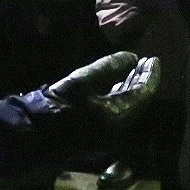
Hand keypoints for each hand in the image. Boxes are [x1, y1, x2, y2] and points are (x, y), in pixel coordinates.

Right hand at [43, 51, 162, 119]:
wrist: (37, 133)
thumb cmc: (59, 105)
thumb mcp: (83, 80)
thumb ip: (109, 67)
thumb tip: (132, 57)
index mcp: (119, 115)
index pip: (144, 92)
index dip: (150, 74)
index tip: (153, 58)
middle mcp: (120, 125)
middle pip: (139, 99)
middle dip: (143, 78)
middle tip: (147, 60)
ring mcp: (110, 130)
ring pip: (129, 104)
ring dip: (133, 85)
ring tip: (136, 66)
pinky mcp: (100, 130)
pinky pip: (119, 109)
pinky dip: (122, 94)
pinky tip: (119, 82)